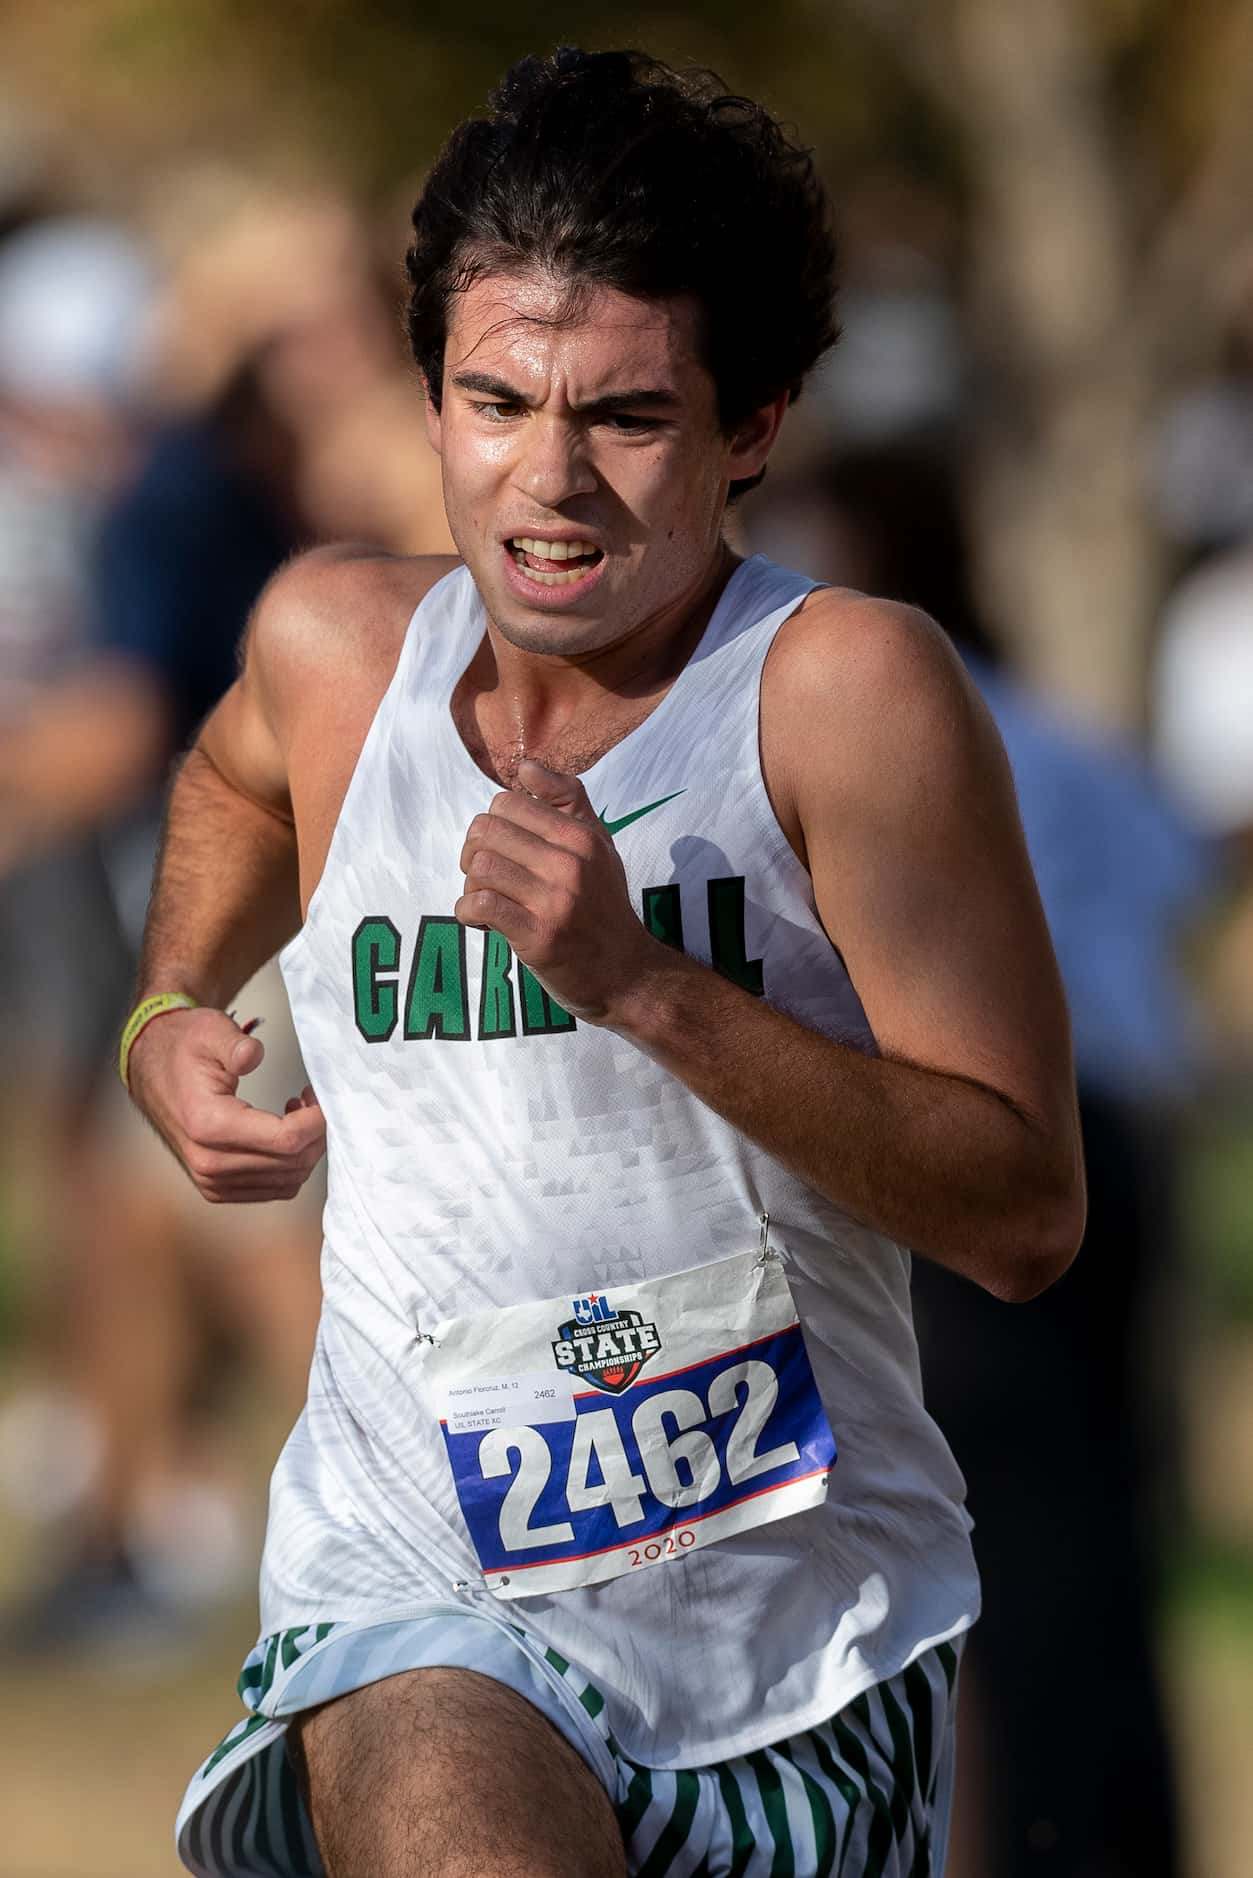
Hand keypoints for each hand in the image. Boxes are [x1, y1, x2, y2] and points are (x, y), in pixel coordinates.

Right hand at [126, 1005, 326, 1202]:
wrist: (150, 1068)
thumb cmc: (181, 1048)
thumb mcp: (210, 1031)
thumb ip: (235, 1045)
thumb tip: (253, 1055)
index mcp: (208, 1124)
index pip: (286, 1140)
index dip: (316, 1121)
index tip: (319, 1096)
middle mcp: (208, 1161)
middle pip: (292, 1164)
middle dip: (316, 1133)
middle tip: (314, 1101)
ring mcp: (211, 1180)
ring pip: (287, 1181)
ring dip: (305, 1149)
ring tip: (298, 1112)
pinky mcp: (217, 1187)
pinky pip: (273, 1188)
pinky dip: (289, 1165)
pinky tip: (283, 1133)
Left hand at [456, 759, 662, 1023]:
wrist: (627, 972)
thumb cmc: (604, 905)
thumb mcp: (598, 845)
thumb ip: (567, 800)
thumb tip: (525, 766)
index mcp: (580, 835)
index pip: (507, 802)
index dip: (494, 823)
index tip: (504, 850)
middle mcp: (569, 862)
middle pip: (485, 830)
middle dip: (474, 851)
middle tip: (488, 875)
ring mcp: (554, 900)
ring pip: (479, 866)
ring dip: (471, 884)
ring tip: (487, 898)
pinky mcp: (537, 936)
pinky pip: (480, 904)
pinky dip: (468, 911)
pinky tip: (481, 919)